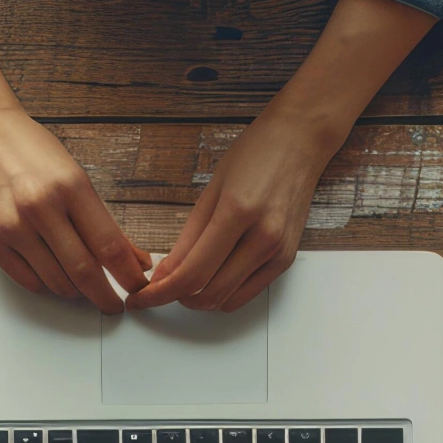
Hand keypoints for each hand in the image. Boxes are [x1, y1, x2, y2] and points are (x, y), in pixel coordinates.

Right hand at [0, 11, 148, 313]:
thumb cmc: (36, 155)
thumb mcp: (78, 179)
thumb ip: (106, 223)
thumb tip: (136, 260)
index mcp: (70, 187)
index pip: (109, 245)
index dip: (128, 276)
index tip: (137, 290)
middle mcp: (40, 207)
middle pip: (84, 271)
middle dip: (104, 296)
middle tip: (112, 305)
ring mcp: (13, 225)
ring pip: (56, 282)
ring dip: (75, 291)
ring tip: (80, 283)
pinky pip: (29, 281)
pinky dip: (46, 285)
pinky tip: (51, 272)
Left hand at [129, 0, 435, 313]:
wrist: (301, 141)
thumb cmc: (254, 154)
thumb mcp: (211, 190)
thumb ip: (187, 239)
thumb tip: (164, 276)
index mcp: (237, 212)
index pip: (191, 273)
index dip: (161, 294)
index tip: (141, 298)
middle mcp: (262, 238)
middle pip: (208, 294)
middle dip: (176, 298)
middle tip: (160, 288)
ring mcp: (277, 253)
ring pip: (226, 301)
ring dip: (198, 300)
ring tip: (184, 282)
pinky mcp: (286, 261)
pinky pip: (246, 295)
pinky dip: (222, 295)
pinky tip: (210, 278)